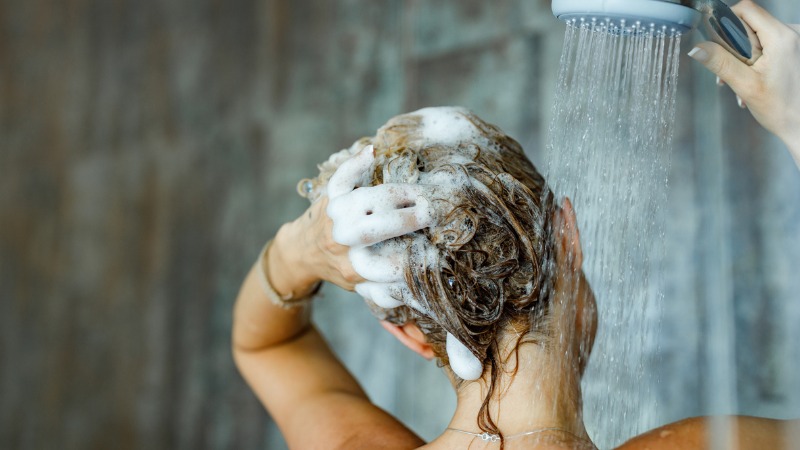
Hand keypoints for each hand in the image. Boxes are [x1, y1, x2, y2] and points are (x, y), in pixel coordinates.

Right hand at [688, 1, 799, 153]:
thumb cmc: (781, 108)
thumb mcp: (744, 85)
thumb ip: (720, 62)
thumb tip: (696, 47)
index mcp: (782, 37)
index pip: (746, 10)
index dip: (726, 21)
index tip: (716, 43)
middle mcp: (792, 33)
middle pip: (751, 24)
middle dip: (733, 47)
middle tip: (728, 73)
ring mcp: (796, 40)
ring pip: (758, 36)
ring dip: (743, 57)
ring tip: (740, 83)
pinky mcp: (795, 49)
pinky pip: (768, 44)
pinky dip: (756, 60)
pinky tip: (752, 81)